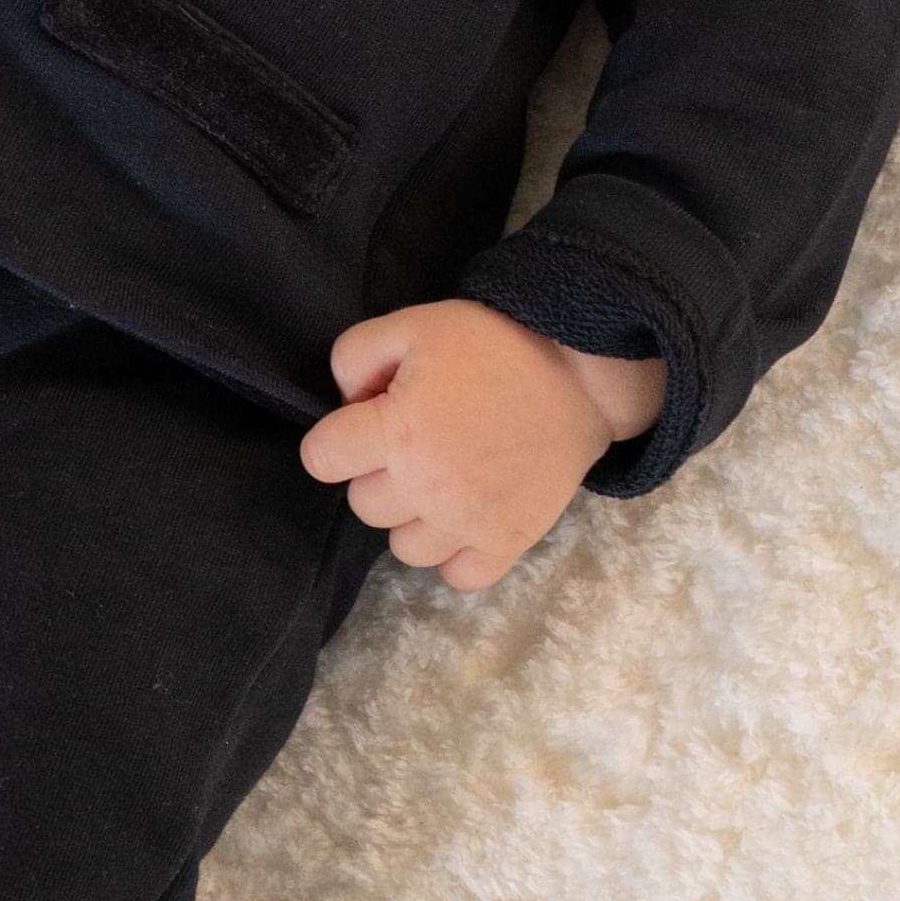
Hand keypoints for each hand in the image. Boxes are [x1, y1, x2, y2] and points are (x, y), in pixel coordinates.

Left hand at [298, 298, 652, 592]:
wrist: (577, 371)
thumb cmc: (490, 344)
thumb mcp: (411, 324)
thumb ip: (355, 356)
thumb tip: (345, 403)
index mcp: (396, 431)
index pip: (321, 459)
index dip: (335, 438)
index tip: (364, 423)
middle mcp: (426, 486)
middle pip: (362, 504)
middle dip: (376, 472)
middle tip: (413, 441)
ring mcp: (468, 521)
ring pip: (403, 547)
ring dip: (412, 516)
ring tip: (440, 479)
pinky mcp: (508, 541)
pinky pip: (458, 576)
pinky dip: (455, 555)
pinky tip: (464, 518)